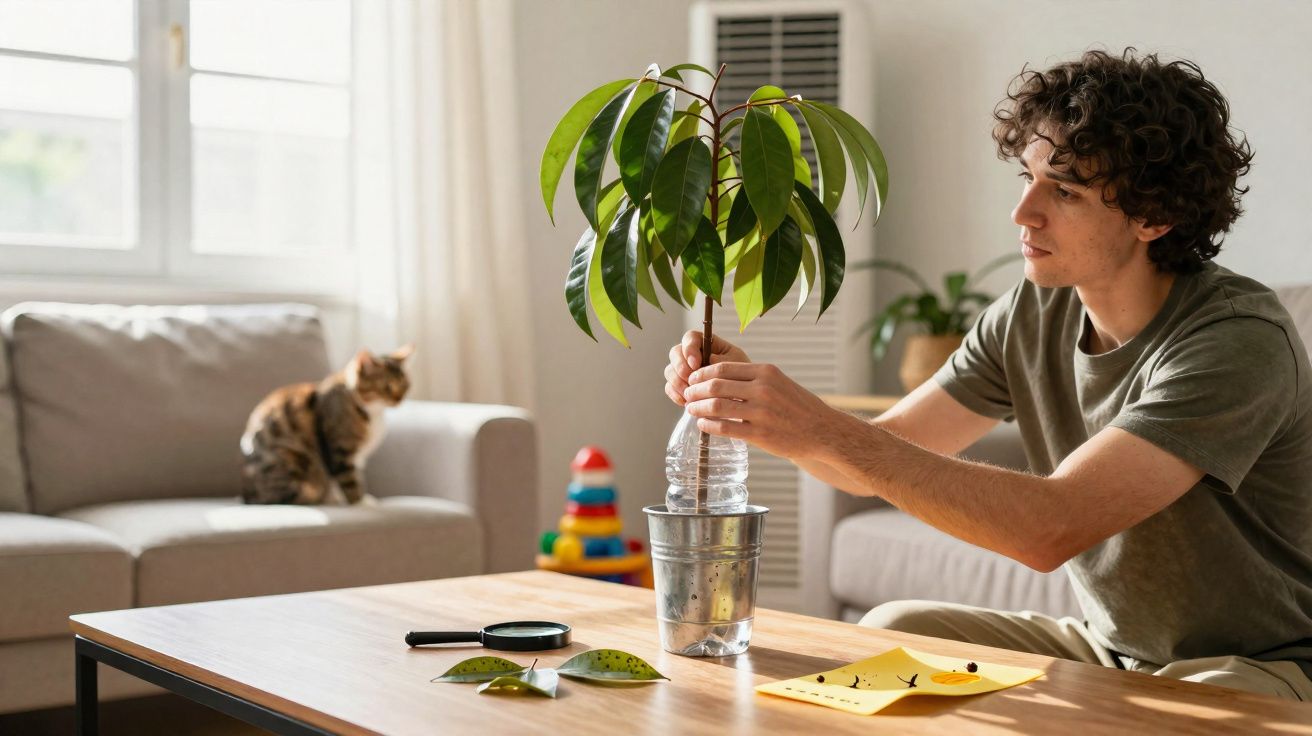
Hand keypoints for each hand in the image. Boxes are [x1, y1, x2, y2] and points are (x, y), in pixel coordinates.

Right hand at [663, 330, 749, 406]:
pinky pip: (669, 387)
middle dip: (680, 366)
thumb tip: (704, 361)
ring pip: (670, 370)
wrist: (741, 396)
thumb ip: (721, 361)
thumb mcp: (736, 365)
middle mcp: (692, 354)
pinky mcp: (680, 385)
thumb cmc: (741, 376)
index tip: (696, 364)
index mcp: (706, 343)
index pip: (691, 338)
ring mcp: (684, 370)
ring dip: (677, 382)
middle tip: (689, 379)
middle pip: (675, 352)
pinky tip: (686, 402)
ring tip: (690, 394)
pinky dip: (676, 394)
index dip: (689, 348)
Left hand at [682, 362, 847, 460]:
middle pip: (715, 385)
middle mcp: (762, 389)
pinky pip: (725, 428)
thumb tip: (718, 379)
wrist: (822, 430)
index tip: (693, 380)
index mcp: (765, 372)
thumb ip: (752, 379)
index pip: (723, 368)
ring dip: (697, 407)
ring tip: (691, 410)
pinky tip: (702, 424)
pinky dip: (708, 425)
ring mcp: (761, 412)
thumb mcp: (778, 382)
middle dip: (695, 390)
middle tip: (687, 395)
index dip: (702, 374)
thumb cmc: (798, 406)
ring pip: (716, 406)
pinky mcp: (760, 434)